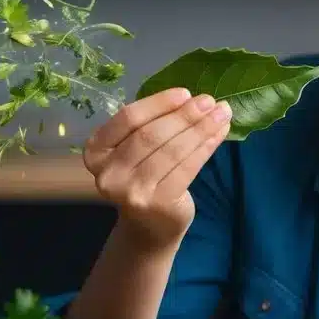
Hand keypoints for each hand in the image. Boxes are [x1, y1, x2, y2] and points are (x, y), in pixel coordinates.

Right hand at [83, 87, 231, 249]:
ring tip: (222, 113)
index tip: (186, 93)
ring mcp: (131, 192)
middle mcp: (108, 173)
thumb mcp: (136, 149)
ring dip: (201, 129)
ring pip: (172, 151)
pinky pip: (187, 168)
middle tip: (210, 101)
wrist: (148, 226)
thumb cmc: (143, 177)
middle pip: (151, 135)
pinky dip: (206, 147)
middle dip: (184, 115)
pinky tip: (219, 133)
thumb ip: (153, 124)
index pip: (128, 119)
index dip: (159, 103)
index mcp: (96, 150)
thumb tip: (195, 100)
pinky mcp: (157, 204)